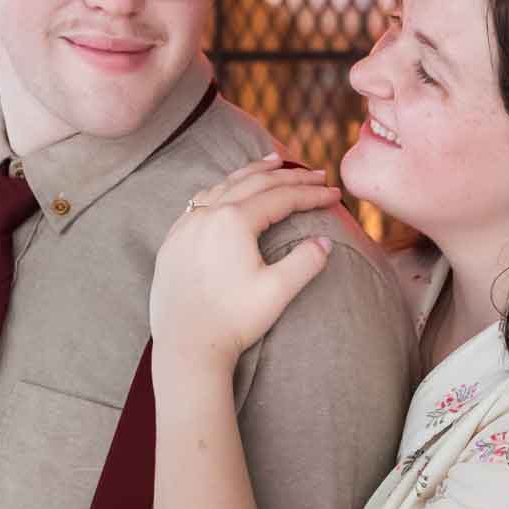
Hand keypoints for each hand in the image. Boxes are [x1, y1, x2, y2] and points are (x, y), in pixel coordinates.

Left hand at [151, 156, 343, 369]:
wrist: (186, 346)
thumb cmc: (232, 321)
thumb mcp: (277, 292)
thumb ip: (305, 262)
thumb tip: (324, 242)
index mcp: (233, 222)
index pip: (281, 198)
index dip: (312, 194)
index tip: (335, 195)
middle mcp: (207, 215)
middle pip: (255, 184)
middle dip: (290, 177)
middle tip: (317, 173)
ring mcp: (186, 226)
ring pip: (225, 186)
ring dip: (253, 173)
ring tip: (275, 162)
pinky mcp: (174, 241)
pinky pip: (201, 201)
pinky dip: (224, 188)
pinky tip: (230, 189)